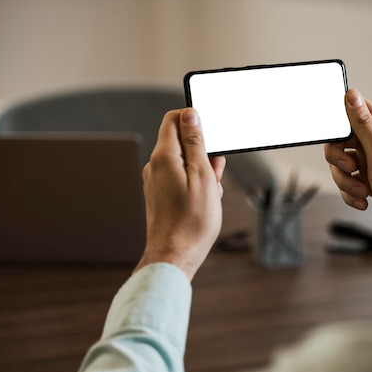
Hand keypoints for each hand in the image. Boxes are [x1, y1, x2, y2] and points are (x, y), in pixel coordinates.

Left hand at [134, 108, 225, 279]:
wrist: (174, 256)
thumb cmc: (192, 221)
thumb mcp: (203, 175)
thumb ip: (195, 142)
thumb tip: (190, 115)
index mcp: (164, 156)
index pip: (175, 119)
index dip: (195, 120)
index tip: (212, 134)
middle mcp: (155, 166)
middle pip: (183, 143)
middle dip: (204, 153)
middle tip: (216, 175)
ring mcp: (156, 181)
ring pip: (185, 163)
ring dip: (203, 172)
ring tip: (210, 195)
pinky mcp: (161, 195)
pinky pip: (182, 179)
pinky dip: (196, 185)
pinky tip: (204, 203)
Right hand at [325, 89, 371, 251]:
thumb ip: (363, 124)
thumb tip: (352, 95)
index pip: (355, 111)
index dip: (340, 123)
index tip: (338, 140)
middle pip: (341, 141)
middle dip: (339, 160)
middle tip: (351, 169)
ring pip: (341, 164)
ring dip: (346, 181)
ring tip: (362, 191)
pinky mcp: (368, 179)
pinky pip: (347, 181)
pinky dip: (351, 193)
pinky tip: (364, 200)